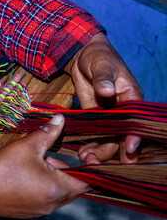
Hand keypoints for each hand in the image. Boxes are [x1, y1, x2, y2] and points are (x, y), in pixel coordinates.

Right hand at [0, 114, 88, 217]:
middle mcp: (53, 204)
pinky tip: (26, 173)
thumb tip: (60, 120)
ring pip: (58, 191)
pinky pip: (45, 197)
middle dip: (67, 168)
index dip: (92, 166)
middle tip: (51, 154)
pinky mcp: (30, 211)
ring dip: (53, 175)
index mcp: (58, 189)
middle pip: (73, 185)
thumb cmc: (1, 170)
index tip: (85, 153)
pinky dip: (43, 184)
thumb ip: (48, 133)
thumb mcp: (27, 146)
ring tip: (35, 161)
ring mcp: (41, 210)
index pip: (89, 180)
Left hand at [64, 32, 143, 163]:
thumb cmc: (98, 57)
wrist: (82, 57)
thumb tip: (107, 91)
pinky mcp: (95, 118)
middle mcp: (122, 111)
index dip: (134, 136)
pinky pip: (96, 136)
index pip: (136, 122)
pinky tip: (82, 153)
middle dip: (114, 153)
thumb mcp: (102, 65)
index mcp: (131, 99)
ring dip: (100, 152)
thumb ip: (104, 78)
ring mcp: (108, 117)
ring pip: (109, 140)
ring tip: (87, 160)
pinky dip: (91, 145)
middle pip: (122, 137)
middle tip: (98, 163)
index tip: (129, 149)